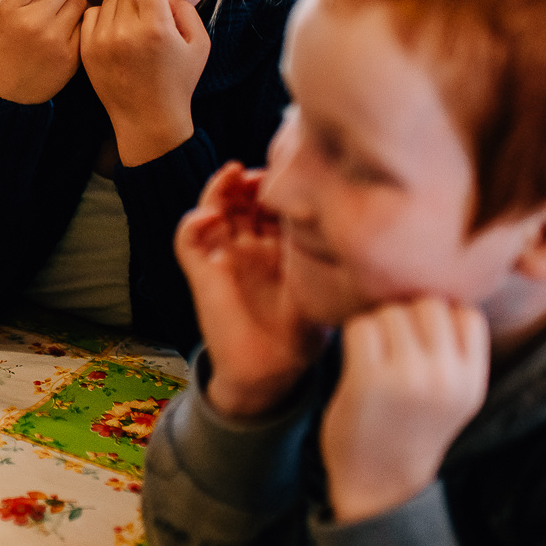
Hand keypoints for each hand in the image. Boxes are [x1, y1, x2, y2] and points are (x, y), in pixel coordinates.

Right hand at [0, 0, 86, 104]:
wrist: (5, 94)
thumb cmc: (1, 47)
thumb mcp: (0, 14)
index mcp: (9, 7)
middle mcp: (32, 20)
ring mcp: (54, 38)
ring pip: (81, 0)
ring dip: (77, 0)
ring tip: (66, 10)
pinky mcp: (72, 54)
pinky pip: (87, 24)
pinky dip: (81, 23)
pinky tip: (70, 29)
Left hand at [79, 0, 207, 164]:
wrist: (148, 119)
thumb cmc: (179, 80)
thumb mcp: (199, 43)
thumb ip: (184, 7)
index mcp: (156, 27)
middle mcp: (126, 31)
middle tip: (150, 11)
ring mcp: (102, 41)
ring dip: (123, 5)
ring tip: (134, 25)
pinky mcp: (87, 50)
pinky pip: (92, 14)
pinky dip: (104, 18)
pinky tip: (116, 32)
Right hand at [176, 163, 326, 418]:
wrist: (271, 372)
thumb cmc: (303, 335)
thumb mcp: (325, 288)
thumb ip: (333, 259)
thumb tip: (357, 226)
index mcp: (279, 247)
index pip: (272, 203)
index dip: (277, 185)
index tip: (291, 175)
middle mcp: (249, 247)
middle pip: (240, 198)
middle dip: (247, 180)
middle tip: (259, 173)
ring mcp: (224, 257)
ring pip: (211, 209)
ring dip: (218, 189)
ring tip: (232, 176)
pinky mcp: (202, 273)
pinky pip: (187, 240)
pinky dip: (192, 223)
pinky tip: (209, 216)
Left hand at [321, 297, 489, 523]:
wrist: (379, 487)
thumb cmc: (410, 430)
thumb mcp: (453, 396)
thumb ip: (452, 352)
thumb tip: (433, 285)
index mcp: (471, 382)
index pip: (466, 313)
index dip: (440, 316)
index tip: (421, 338)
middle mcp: (446, 378)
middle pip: (427, 303)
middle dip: (405, 314)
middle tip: (392, 343)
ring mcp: (408, 378)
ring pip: (391, 311)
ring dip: (377, 325)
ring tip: (375, 356)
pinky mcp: (368, 380)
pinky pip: (360, 326)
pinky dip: (353, 336)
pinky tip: (356, 361)